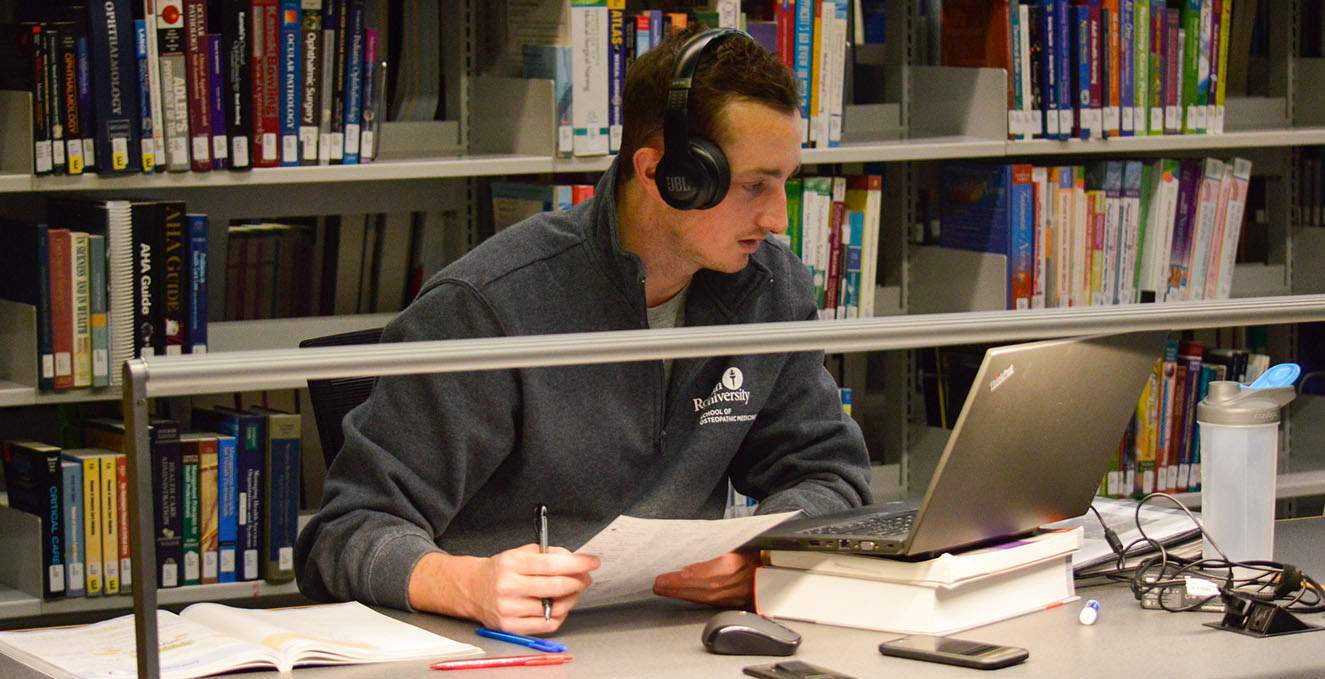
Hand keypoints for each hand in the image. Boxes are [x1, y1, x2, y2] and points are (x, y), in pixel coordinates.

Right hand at [409, 544, 599, 633]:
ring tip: (571, 591)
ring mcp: (510, 609)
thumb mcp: (519, 553)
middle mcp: (509, 587)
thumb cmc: (500, 570)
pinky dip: (559, 614)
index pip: (553, 564)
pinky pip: (547, 624)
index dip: (578, 563)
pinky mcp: (511, 627)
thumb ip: (547, 553)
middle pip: (557, 586)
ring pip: (555, 607)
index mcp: (512, 563)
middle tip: (585, 577)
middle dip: (579, 581)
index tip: (592, 562)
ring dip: (571, 598)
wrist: (473, 589)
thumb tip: (574, 559)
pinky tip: (557, 605)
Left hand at [652, 550, 760, 607]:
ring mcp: (730, 596)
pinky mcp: (731, 601)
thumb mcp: (731, 542)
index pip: (693, 576)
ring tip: (665, 589)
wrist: (772, 566)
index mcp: (727, 566)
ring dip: (679, 594)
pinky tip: (684, 594)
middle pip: (692, 590)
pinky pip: (707, 600)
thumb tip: (686, 549)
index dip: (674, 580)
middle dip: (672, 588)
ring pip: (698, 597)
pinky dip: (693, 597)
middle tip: (656, 585)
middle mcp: (727, 584)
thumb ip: (710, 546)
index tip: (660, 579)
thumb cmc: (751, 551)